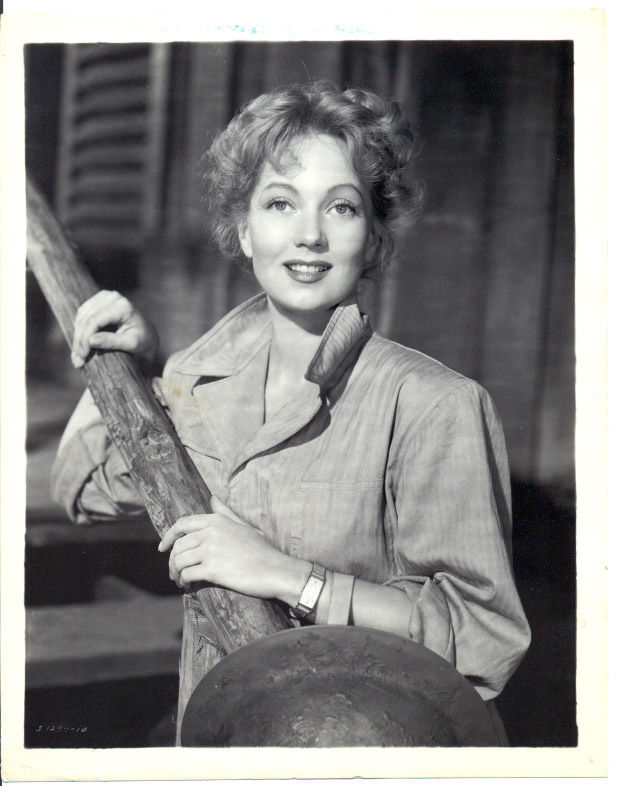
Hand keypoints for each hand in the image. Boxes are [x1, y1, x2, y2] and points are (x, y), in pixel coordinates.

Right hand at [71, 290, 157, 368]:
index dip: (85, 339)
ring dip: (77, 337)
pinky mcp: (100, 300)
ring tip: (78, 356)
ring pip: (82, 316)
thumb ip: (111, 341)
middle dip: (79, 341)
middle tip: (78, 361)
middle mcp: (113, 297)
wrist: (149, 333)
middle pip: (87, 319)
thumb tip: (90, 341)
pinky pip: (83, 314)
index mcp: (123, 307)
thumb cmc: (144, 341)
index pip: (95, 321)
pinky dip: (80, 329)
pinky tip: (80, 345)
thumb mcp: (131, 344)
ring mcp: (106, 296)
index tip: (82, 356)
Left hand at [158, 496, 309, 602]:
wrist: (275, 570)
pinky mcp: (212, 569)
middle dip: (172, 560)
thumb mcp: (243, 525)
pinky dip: (183, 581)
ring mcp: (210, 550)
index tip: (163, 548)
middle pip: (178, 546)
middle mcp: (210, 532)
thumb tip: (213, 498)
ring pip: (179, 560)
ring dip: (175, 573)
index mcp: (216, 520)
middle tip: (174, 572)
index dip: (169, 536)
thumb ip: (226, 512)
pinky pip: (187, 574)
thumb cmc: (261, 550)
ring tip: (180, 580)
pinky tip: (187, 586)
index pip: (182, 524)